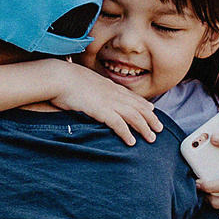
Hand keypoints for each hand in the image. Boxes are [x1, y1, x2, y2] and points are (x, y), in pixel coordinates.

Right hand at [48, 62, 163, 144]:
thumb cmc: (65, 79)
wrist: (59, 76)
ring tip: (151, 138)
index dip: (143, 104)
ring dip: (144, 127)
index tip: (152, 110)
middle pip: (138, 107)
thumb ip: (91, 88)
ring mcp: (108, 101)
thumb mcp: (82, 81)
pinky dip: (126, 133)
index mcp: (109, 86)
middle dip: (151, 118)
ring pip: (134, 116)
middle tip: (159, 128)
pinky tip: (131, 141)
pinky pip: (118, 124)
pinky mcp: (101, 110)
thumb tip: (88, 93)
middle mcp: (113, 93)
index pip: (131, 96)